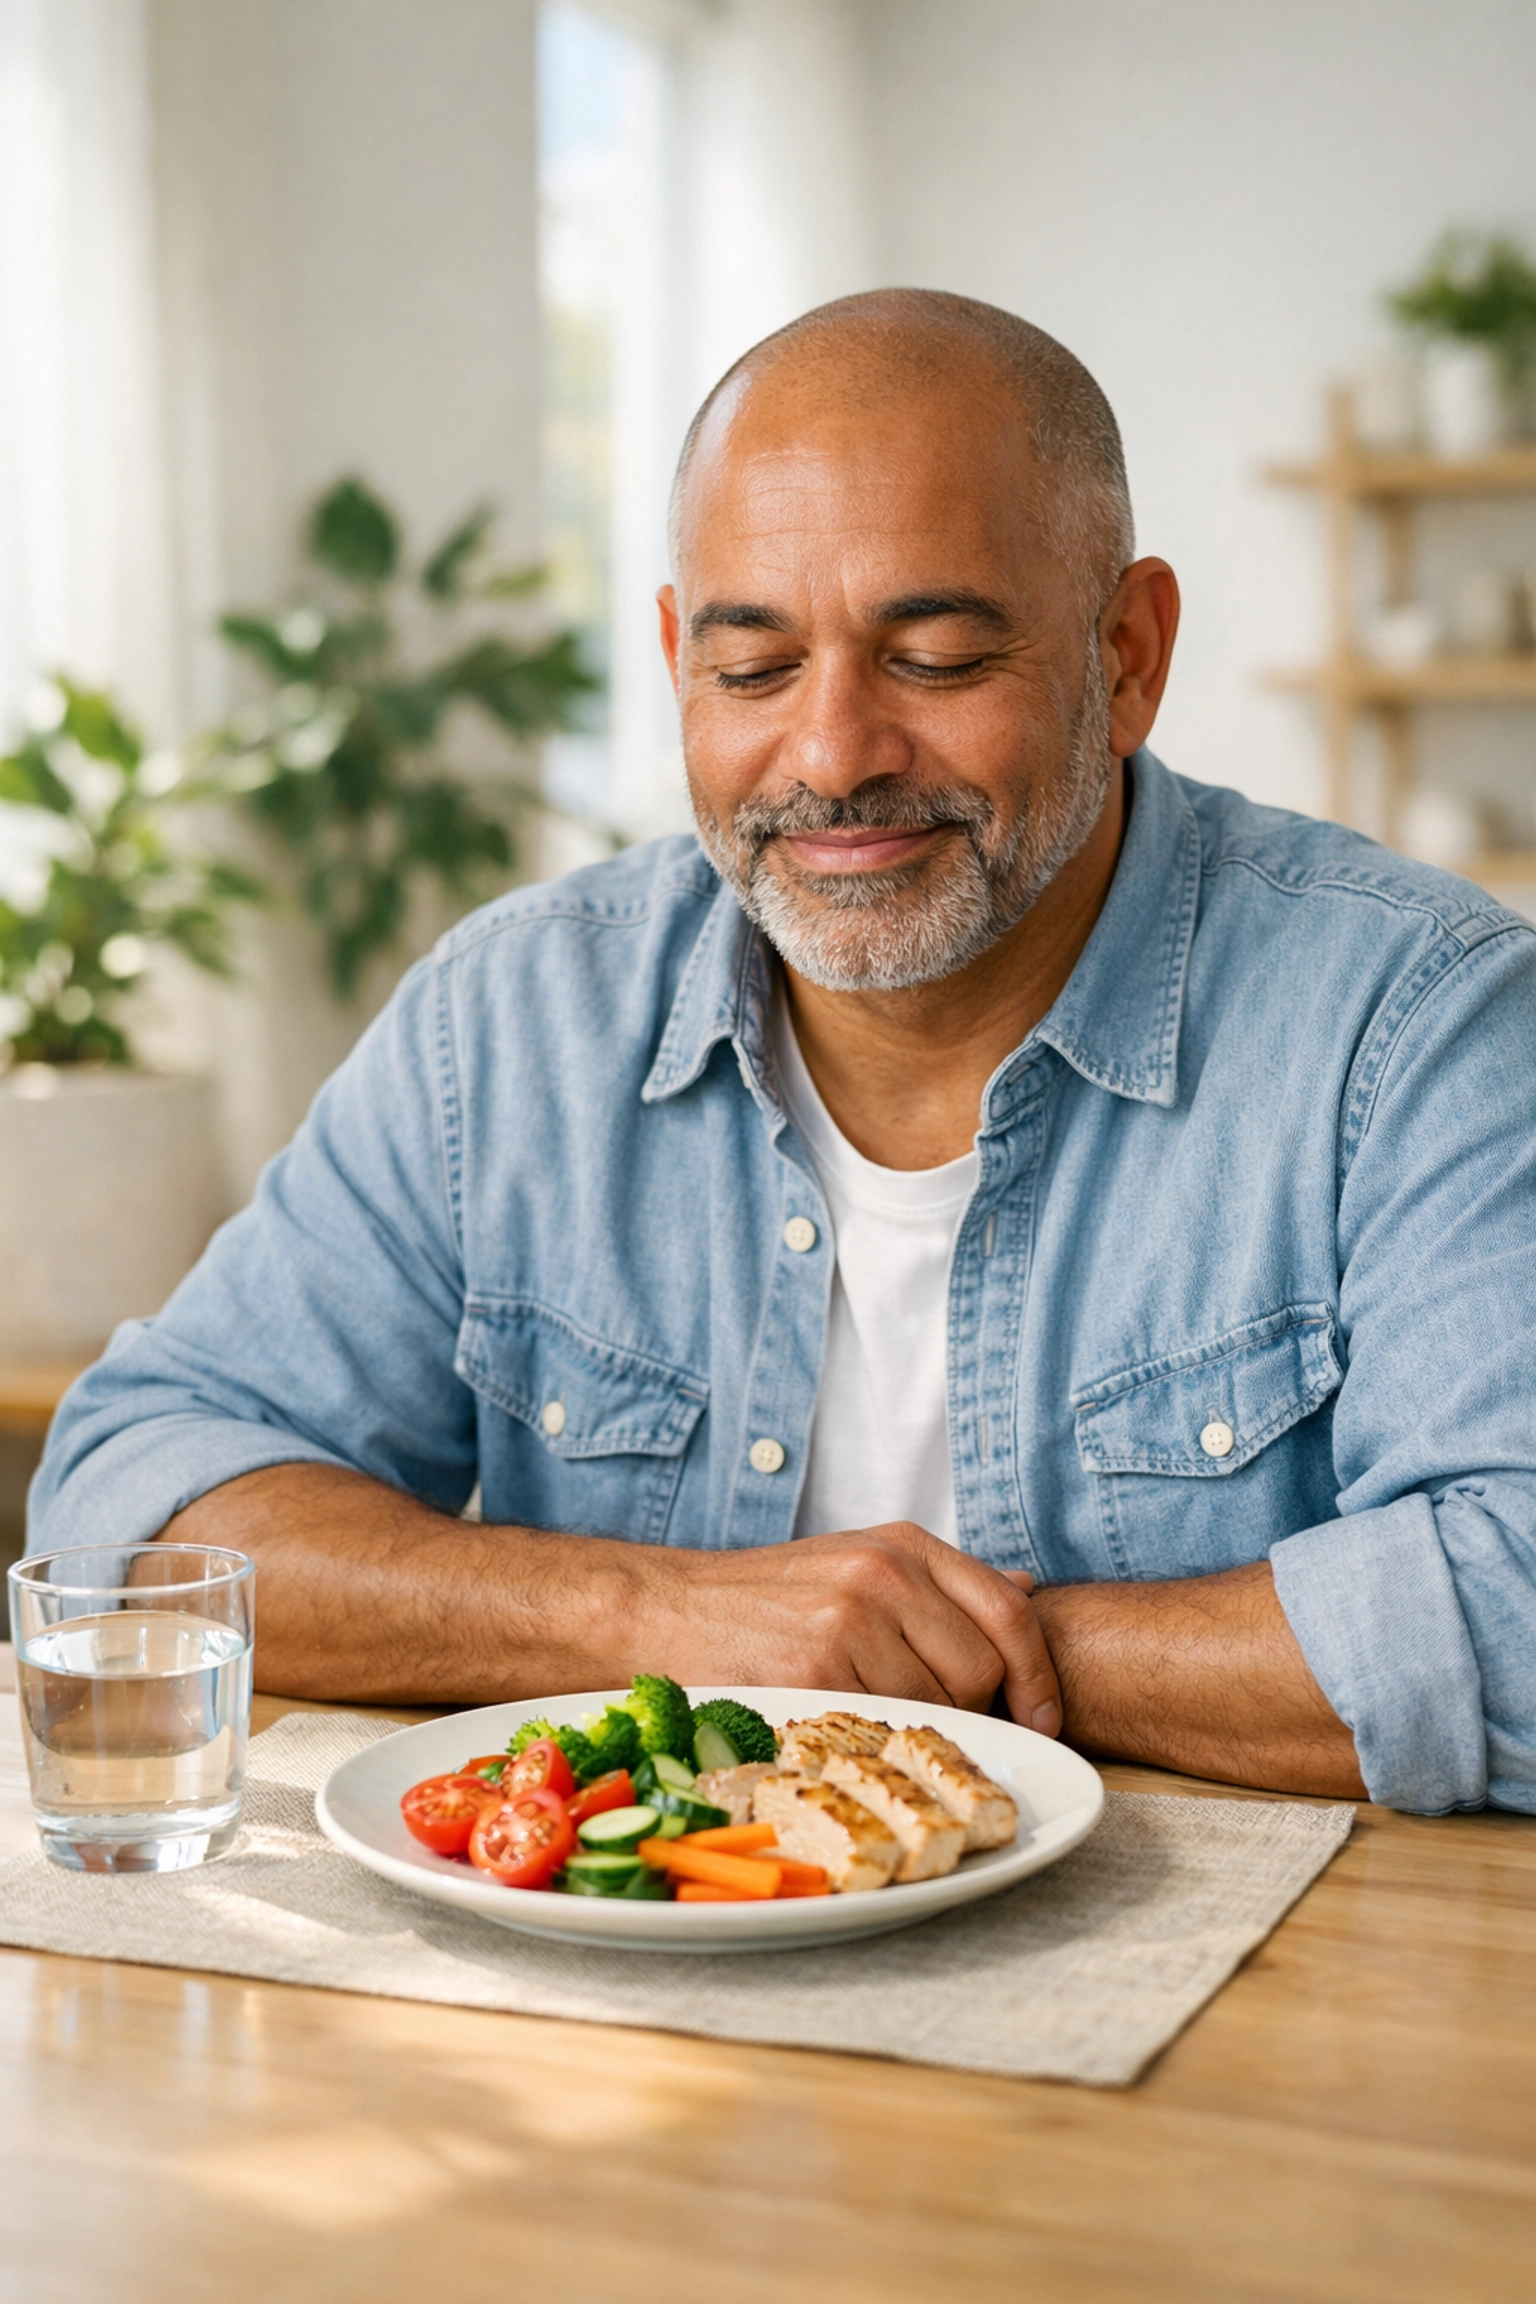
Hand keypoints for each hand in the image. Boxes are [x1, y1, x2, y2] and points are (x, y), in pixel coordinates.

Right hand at [661, 1522, 1062, 1730]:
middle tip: (927, 1717)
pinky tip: (837, 1721)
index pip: (1008, 1613)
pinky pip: (884, 1726)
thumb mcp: (859, 1561)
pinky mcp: (816, 1670)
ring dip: (915, 1727)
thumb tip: (1026, 1589)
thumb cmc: (768, 1599)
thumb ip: (940, 1582)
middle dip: (972, 1709)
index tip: (1041, 1717)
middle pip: (983, 1670)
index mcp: (902, 1544)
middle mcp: (883, 1573)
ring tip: (865, 1711)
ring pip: (937, 1706)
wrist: (666, 1609)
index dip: (1037, 1676)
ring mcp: (850, 1620)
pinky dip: (871, 1738)